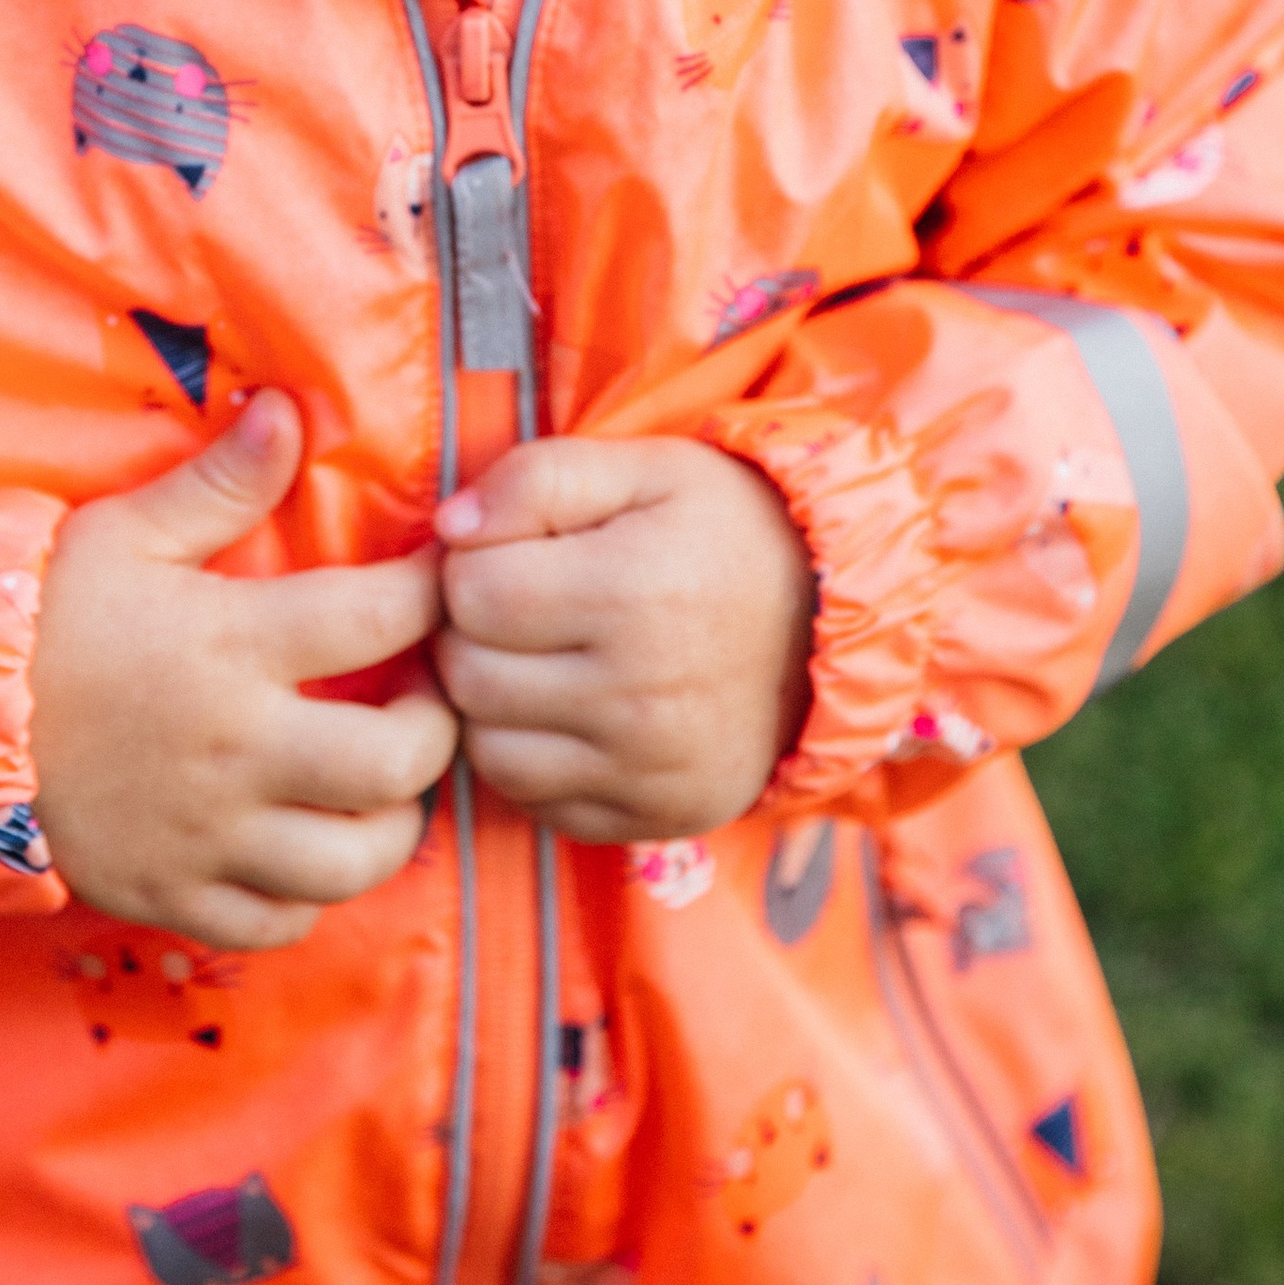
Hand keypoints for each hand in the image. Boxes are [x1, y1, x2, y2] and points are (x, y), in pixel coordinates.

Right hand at [31, 392, 455, 949]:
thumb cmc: (41, 616)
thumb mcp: (125, 532)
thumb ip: (221, 482)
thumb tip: (290, 410)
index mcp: (236, 645)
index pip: (384, 618)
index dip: (435, 597)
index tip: (442, 588)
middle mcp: (240, 749)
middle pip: (398, 764)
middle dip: (437, 729)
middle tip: (423, 700)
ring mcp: (210, 835)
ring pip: (356, 862)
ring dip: (393, 826)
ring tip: (381, 786)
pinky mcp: (174, 896)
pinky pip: (282, 925)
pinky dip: (311, 898)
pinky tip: (303, 850)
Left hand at [432, 435, 812, 844]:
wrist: (833, 624)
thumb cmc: (723, 530)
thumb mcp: (645, 467)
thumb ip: (539, 476)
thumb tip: (450, 529)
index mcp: (634, 591)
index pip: (470, 592)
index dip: (469, 565)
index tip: (507, 555)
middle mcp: (642, 695)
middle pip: (469, 677)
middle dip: (470, 635)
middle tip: (514, 609)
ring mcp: (650, 769)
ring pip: (488, 751)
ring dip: (490, 704)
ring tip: (534, 661)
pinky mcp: (656, 817)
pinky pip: (536, 803)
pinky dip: (530, 760)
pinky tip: (564, 713)